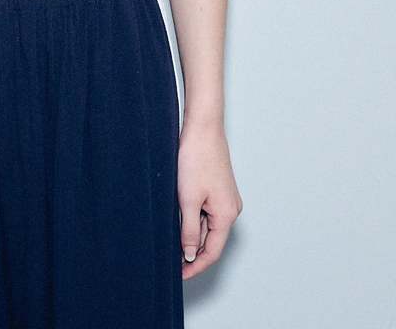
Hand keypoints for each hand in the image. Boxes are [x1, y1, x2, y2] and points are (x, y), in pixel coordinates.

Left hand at [177, 119, 242, 278]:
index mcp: (227, 215)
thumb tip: (191, 255)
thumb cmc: (195, 159)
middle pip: (212, 240)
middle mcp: (231, 208)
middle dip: (193, 251)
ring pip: (208, 225)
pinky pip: (207, 211)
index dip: (195, 266)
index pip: (212, 252)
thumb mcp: (188, 199)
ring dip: (192, 234)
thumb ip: (190, 230)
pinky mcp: (219, 188)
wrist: (202, 128)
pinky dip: (194, 218)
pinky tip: (179, 217)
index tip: (179, 275)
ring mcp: (226, 198)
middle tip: (171, 260)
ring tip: (171, 239)